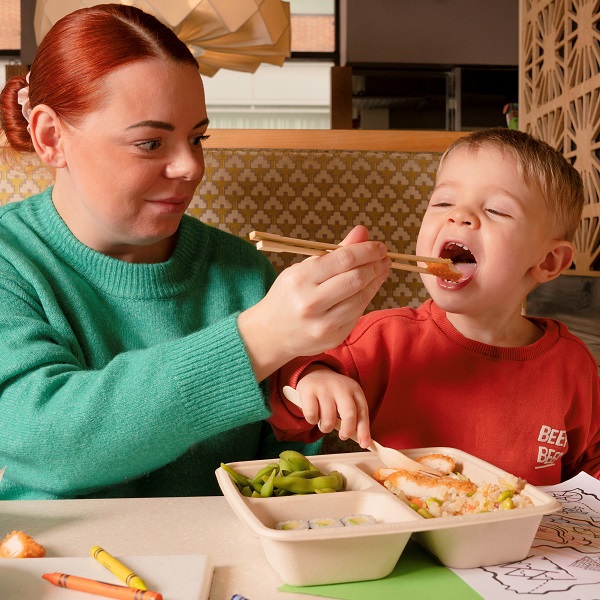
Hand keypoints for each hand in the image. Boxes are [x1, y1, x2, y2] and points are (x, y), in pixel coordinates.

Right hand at [238, 226, 390, 380]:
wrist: (270, 333)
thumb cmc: (289, 295)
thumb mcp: (304, 268)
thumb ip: (335, 252)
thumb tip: (362, 232)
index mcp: (300, 279)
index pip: (344, 259)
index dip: (367, 251)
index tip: (379, 246)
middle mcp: (310, 303)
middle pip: (356, 279)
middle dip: (375, 265)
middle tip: (384, 258)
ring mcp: (323, 324)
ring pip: (361, 298)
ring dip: (376, 282)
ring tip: (381, 270)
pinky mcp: (333, 338)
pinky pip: (357, 314)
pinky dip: (366, 298)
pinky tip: (368, 288)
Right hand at [296, 365, 370, 447]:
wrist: (315, 373)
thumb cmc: (334, 393)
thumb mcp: (348, 399)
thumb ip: (355, 418)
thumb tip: (363, 442)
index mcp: (354, 389)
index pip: (362, 412)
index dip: (364, 430)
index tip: (364, 444)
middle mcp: (341, 387)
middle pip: (349, 415)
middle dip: (347, 431)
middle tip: (343, 436)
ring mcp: (324, 388)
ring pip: (328, 420)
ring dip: (326, 428)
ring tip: (324, 422)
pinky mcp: (308, 391)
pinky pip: (312, 416)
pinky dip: (312, 421)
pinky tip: (314, 414)